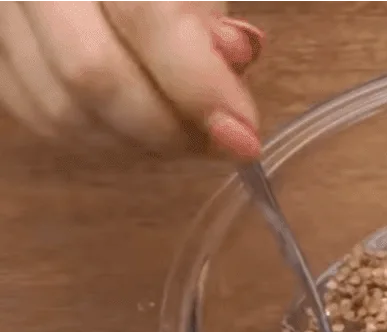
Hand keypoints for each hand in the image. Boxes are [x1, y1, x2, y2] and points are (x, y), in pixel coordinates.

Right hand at [0, 0, 264, 158]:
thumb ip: (205, 15)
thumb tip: (234, 57)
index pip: (145, 16)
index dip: (199, 85)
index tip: (245, 136)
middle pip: (91, 74)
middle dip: (168, 128)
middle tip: (221, 144)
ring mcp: (1, 21)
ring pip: (61, 109)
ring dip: (139, 143)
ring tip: (189, 136)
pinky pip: (40, 118)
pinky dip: (102, 139)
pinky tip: (143, 133)